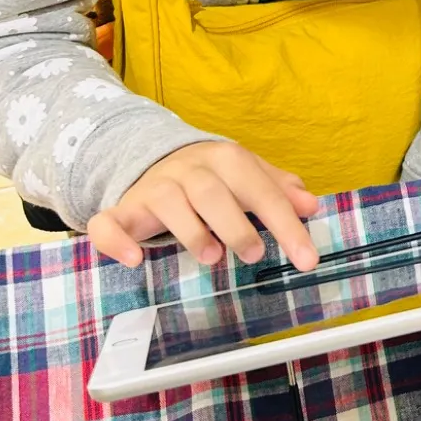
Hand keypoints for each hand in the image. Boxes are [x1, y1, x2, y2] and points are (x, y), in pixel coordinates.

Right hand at [87, 140, 319, 271]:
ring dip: (190, 230)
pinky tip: (134, 260)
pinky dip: (116, 240)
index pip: (260, 190)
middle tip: (255, 254)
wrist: (155, 160)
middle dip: (235, 224)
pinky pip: (109, 222)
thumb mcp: (248, 178)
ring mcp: (153, 187)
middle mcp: (189, 170)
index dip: (286, 224)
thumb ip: (278, 190)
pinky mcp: (124, 209)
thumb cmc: (213, 178)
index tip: (306, 259)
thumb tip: (311, 205)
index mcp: (226, 160)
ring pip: (167, 201)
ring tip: (212, 257)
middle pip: (212, 192)